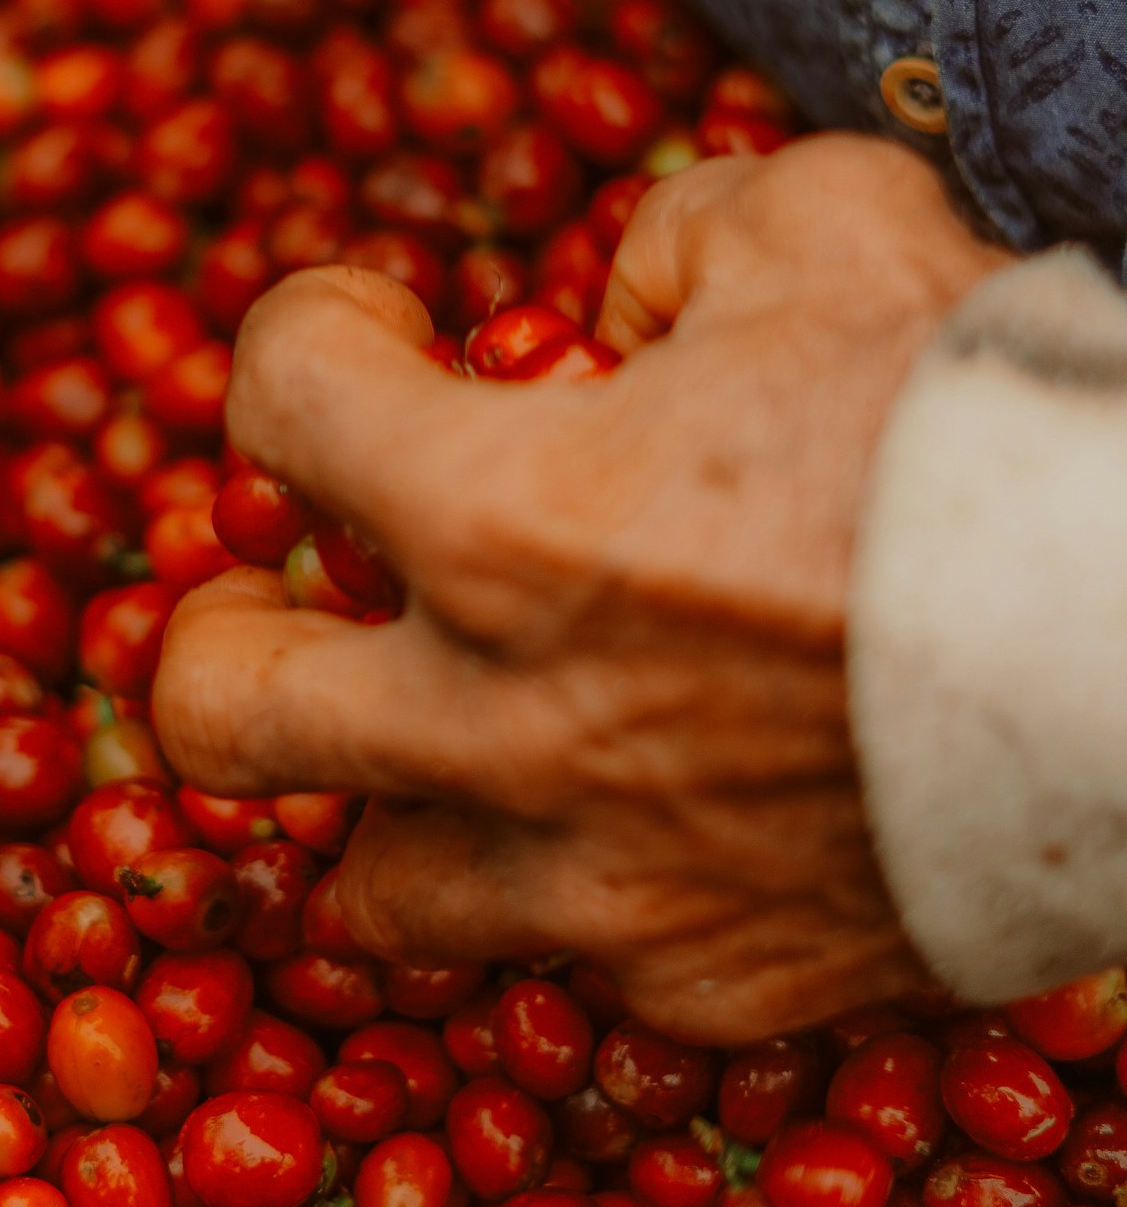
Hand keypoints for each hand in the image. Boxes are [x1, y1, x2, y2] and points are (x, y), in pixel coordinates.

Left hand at [155, 137, 1012, 1040]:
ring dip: (383, 788)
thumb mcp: (827, 225)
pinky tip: (639, 802)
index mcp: (505, 513)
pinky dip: (571, 875)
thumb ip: (672, 237)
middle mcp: (508, 718)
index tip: (377, 330)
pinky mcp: (713, 981)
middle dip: (223, 627)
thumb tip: (611, 316)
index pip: (275, 399)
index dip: (310, 335)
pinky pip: (572, 958)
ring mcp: (601, 877)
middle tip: (290, 583)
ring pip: (367, 887)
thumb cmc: (992, 420)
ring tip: (446, 722)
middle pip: (214, 710)